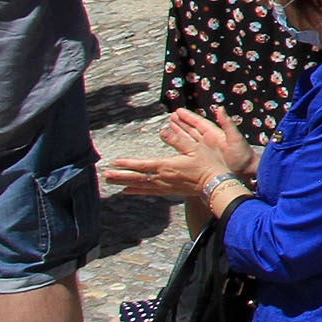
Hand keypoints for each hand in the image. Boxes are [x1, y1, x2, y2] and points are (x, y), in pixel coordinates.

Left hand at [102, 147, 225, 198]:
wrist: (217, 184)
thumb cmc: (208, 164)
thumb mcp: (195, 147)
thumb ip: (178, 139)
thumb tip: (163, 129)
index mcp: (167, 166)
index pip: (142, 165)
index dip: (127, 164)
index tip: (113, 162)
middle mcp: (162, 178)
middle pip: (136, 177)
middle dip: (119, 176)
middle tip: (104, 175)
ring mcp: (165, 186)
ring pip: (140, 185)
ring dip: (124, 183)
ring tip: (110, 182)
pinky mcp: (169, 191)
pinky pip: (148, 192)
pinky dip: (136, 191)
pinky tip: (127, 191)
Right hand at [162, 107, 256, 179]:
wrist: (246, 172)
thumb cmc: (243, 155)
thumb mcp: (235, 138)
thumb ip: (227, 124)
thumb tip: (220, 108)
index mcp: (215, 134)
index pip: (199, 123)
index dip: (188, 117)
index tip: (178, 111)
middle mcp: (209, 140)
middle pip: (192, 129)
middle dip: (181, 123)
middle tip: (171, 116)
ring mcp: (206, 150)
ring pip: (190, 138)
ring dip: (180, 132)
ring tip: (170, 125)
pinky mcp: (204, 158)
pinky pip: (190, 150)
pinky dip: (182, 145)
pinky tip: (175, 144)